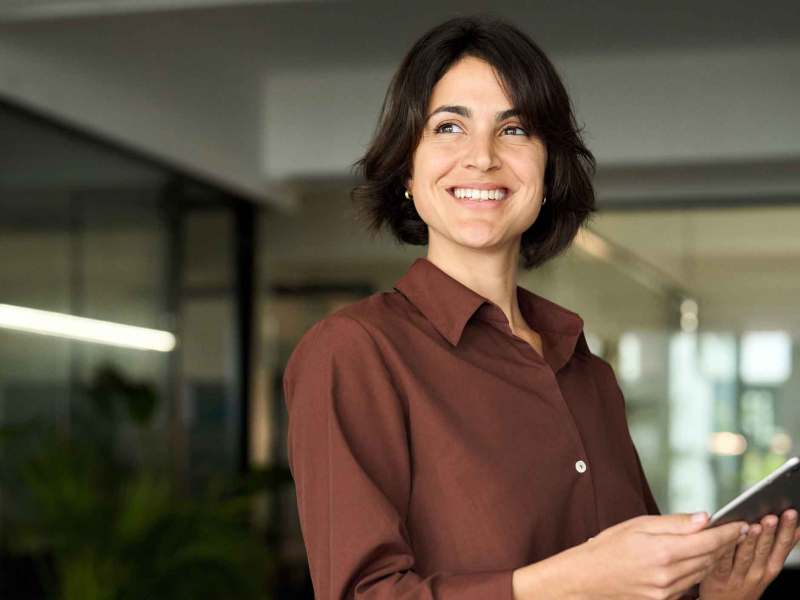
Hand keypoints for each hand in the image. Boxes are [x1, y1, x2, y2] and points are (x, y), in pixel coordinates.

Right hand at [521, 512, 745, 599]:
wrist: (587, 578)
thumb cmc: (608, 546)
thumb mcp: (638, 525)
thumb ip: (674, 523)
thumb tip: (704, 518)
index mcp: (662, 551)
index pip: (707, 540)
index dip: (728, 532)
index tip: (741, 524)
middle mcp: (667, 574)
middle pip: (709, 557)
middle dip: (724, 543)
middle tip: (735, 530)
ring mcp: (666, 591)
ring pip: (702, 572)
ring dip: (713, 557)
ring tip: (718, 543)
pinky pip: (689, 584)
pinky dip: (697, 570)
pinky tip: (696, 559)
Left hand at [699, 508, 799, 599]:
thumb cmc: (745, 580)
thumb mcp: (768, 567)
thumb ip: (778, 547)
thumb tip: (796, 527)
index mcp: (769, 568)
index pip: (781, 548)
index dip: (787, 531)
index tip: (791, 513)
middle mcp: (756, 573)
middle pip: (764, 550)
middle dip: (769, 532)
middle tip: (772, 516)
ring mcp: (737, 576)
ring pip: (745, 556)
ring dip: (750, 540)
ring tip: (754, 525)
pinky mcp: (718, 578)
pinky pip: (722, 561)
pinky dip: (726, 550)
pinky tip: (727, 538)